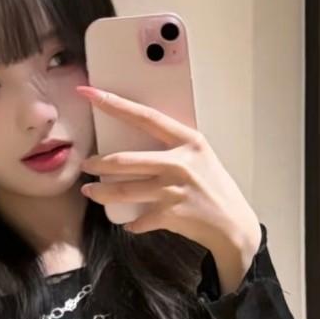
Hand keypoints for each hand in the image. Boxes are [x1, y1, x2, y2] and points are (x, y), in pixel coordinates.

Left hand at [76, 85, 259, 252]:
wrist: (233, 225)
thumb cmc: (214, 188)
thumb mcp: (199, 158)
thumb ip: (173, 149)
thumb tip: (138, 144)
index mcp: (188, 141)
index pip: (144, 116)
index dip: (115, 104)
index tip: (91, 94)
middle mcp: (179, 163)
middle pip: (125, 160)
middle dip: (98, 164)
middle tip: (86, 164)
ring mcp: (173, 190)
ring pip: (123, 191)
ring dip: (101, 193)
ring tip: (90, 191)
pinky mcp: (169, 215)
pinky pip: (138, 219)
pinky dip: (132, 223)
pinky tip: (130, 223)